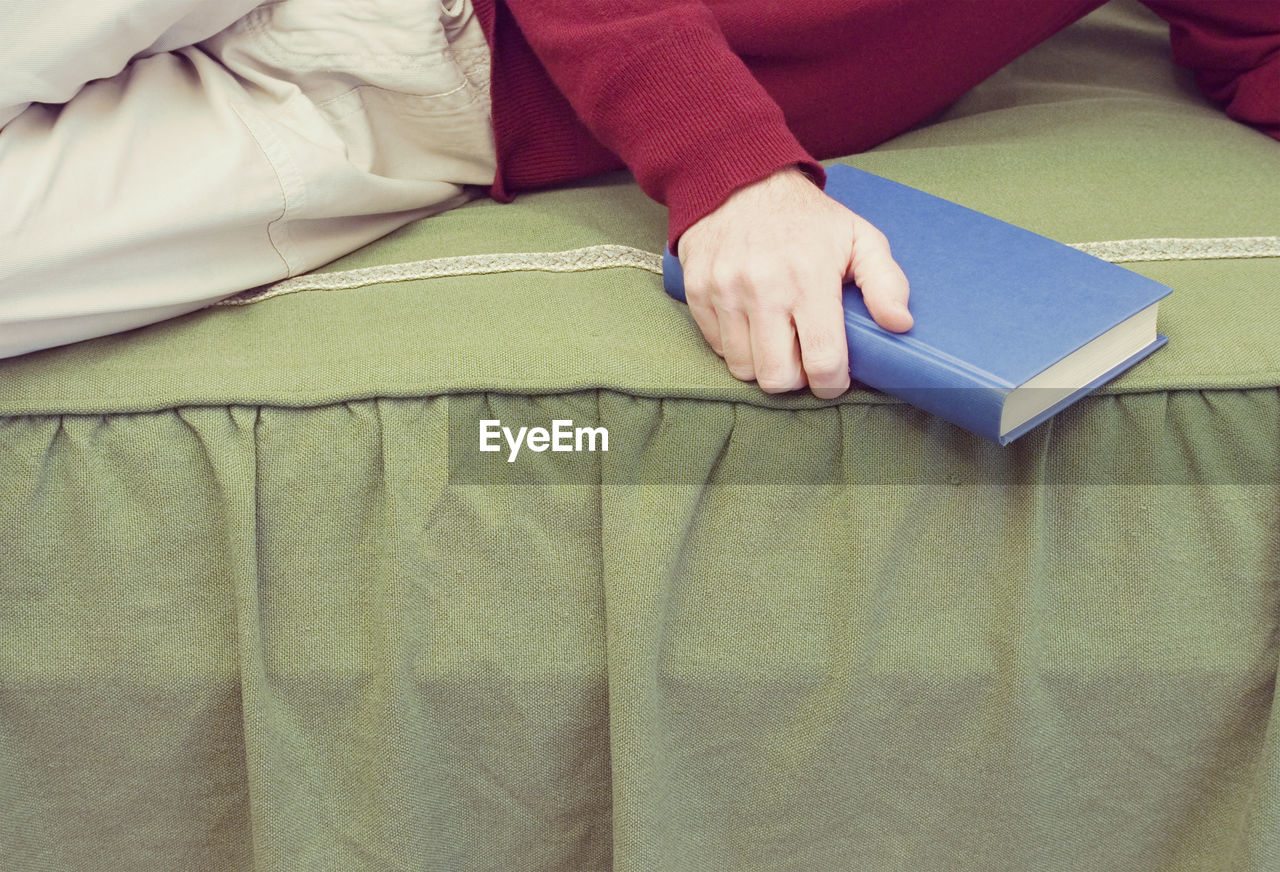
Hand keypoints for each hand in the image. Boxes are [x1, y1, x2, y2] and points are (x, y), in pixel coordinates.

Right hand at [676, 166, 912, 397]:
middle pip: (777, 377)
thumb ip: (886, 282)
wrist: (740, 178)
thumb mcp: (859, 236)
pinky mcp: (698, 292)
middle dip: (796, 380)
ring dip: (764, 365)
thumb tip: (900, 325)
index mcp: (810, 278)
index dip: (831, 383)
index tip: (834, 378)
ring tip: (777, 344)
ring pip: (743, 369)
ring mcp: (726, 291)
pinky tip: (752, 325)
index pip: (821, 361)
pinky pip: (717, 347)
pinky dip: (736, 346)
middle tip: (803, 361)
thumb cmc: (806, 216)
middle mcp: (764, 288)